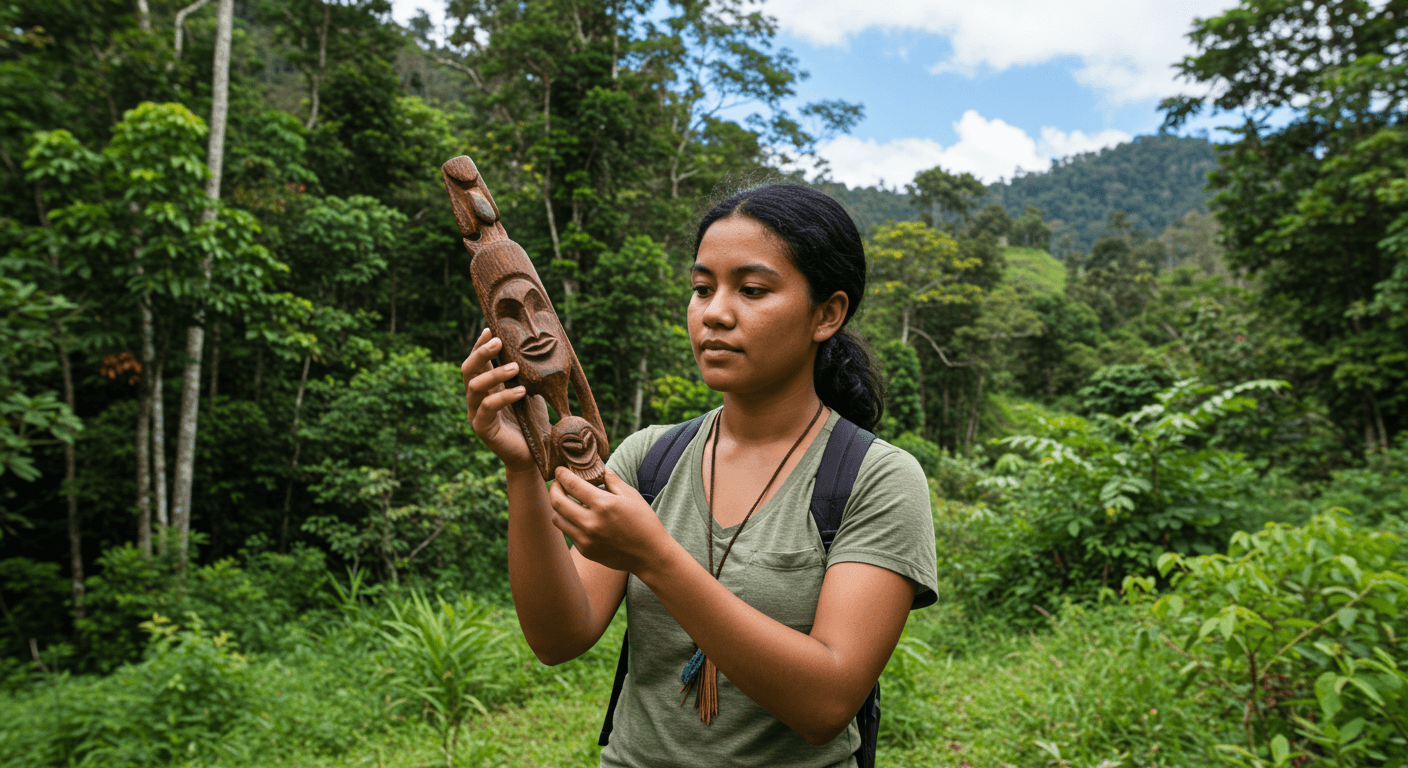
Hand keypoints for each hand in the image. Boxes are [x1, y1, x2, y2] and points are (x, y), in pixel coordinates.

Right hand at [461, 329, 535, 473]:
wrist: (533, 454)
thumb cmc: (531, 422)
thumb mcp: (529, 392)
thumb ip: (526, 374)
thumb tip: (536, 348)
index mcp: (486, 387)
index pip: (477, 362)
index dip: (480, 345)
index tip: (490, 329)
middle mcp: (476, 398)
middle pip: (468, 370)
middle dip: (481, 352)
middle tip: (499, 342)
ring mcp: (476, 414)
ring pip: (474, 386)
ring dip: (494, 373)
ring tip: (515, 367)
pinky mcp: (482, 429)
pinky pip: (487, 407)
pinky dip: (504, 396)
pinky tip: (521, 391)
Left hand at [549, 467, 670, 574]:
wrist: (649, 555)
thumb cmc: (644, 523)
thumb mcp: (632, 496)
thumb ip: (612, 480)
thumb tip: (599, 469)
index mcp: (603, 505)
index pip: (572, 485)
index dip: (561, 474)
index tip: (559, 470)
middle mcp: (590, 523)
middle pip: (557, 502)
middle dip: (553, 488)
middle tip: (558, 483)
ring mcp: (586, 539)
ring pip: (557, 519)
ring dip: (558, 507)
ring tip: (566, 500)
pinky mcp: (585, 551)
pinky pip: (568, 532)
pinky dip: (569, 522)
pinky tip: (579, 517)